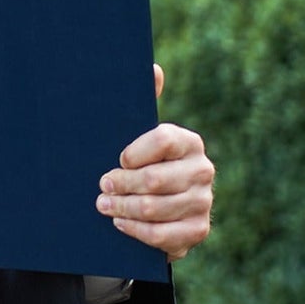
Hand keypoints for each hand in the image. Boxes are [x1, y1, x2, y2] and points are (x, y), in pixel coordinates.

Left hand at [96, 65, 213, 260]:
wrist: (154, 207)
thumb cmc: (139, 164)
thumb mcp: (136, 135)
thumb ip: (143, 102)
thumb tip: (153, 68)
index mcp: (188, 142)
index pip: (162, 140)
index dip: (133, 152)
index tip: (117, 159)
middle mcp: (202, 170)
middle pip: (155, 180)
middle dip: (120, 184)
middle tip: (101, 186)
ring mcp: (203, 202)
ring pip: (154, 208)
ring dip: (122, 208)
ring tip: (103, 205)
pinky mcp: (197, 230)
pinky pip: (162, 235)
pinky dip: (136, 230)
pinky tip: (120, 223)